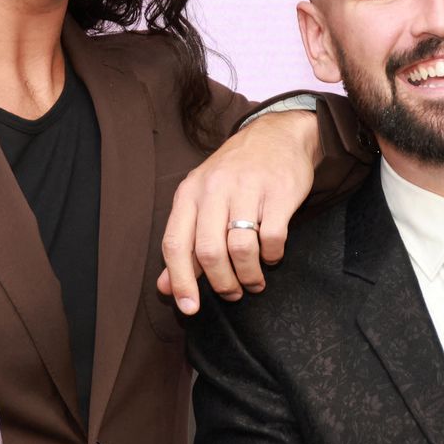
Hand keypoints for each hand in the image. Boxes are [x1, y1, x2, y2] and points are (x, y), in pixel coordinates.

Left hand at [157, 109, 319, 311]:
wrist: (276, 135)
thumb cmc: (234, 174)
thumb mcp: (200, 200)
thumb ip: (183, 243)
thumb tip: (165, 287)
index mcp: (189, 193)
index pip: (175, 244)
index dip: (180, 281)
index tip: (190, 308)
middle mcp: (214, 189)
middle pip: (208, 251)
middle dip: (221, 284)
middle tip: (232, 294)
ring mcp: (247, 188)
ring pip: (240, 248)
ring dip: (248, 275)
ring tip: (253, 282)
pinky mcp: (279, 191)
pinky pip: (272, 236)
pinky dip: (272, 256)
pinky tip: (272, 256)